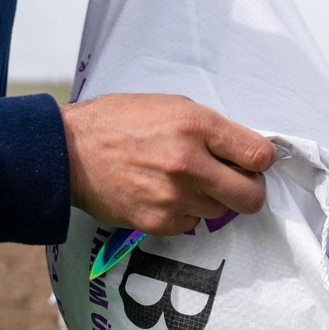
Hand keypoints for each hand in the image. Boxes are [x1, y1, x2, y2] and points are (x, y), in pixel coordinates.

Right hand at [60, 93, 274, 234]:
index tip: (252, 163)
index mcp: (195, 125)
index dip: (260, 161)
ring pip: (222, 211)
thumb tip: (245, 151)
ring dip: (212, 200)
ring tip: (184, 182)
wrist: (68, 152)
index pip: (259, 155)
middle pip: (252, 196)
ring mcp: (175, 196)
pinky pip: (193, 224)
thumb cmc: (119, 123)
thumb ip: (210, 128)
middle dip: (249, 191)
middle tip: (234, 183)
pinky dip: (186, 213)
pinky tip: (163, 195)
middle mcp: (189, 163)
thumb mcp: (169, 105)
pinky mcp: (160, 222)